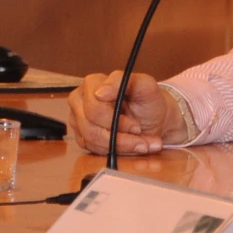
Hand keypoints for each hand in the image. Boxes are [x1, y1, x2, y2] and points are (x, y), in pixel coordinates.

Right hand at [64, 70, 178, 154]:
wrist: (154, 120)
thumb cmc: (149, 101)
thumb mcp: (145, 86)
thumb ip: (123, 81)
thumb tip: (100, 93)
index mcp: (91, 83)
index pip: (93, 108)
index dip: (115, 120)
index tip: (136, 127)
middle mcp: (80, 100)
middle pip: (90, 127)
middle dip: (119, 136)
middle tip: (139, 136)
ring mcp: (78, 120)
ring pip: (92, 140)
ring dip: (120, 146)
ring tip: (141, 143)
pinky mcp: (82, 137)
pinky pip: (93, 150)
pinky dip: (115, 151)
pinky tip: (131, 146)